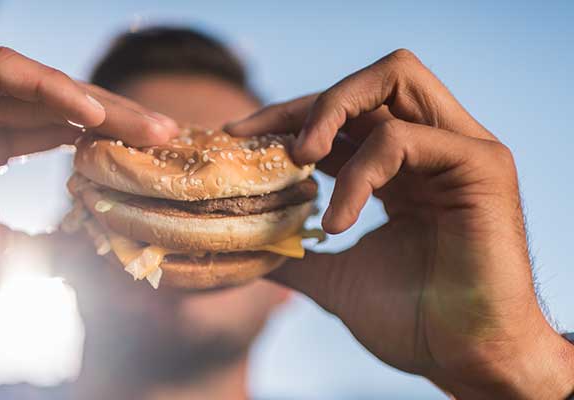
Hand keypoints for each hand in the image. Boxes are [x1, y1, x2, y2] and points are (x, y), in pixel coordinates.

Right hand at [0, 47, 177, 364]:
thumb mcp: (5, 256)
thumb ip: (52, 241)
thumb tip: (105, 246)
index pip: (56, 132)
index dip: (107, 142)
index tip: (157, 159)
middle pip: (54, 104)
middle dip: (114, 119)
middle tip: (167, 135)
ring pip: (33, 84)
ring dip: (93, 102)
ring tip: (143, 127)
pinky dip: (47, 87)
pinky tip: (90, 114)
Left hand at [227, 49, 573, 398]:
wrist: (466, 359)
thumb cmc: (414, 321)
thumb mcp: (337, 277)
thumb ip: (297, 254)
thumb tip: (246, 248)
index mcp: (403, 168)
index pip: (344, 116)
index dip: (289, 116)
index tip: (237, 137)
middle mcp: (433, 147)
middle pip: (371, 80)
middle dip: (310, 102)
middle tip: (268, 144)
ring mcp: (459, 150)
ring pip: (394, 79)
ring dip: (332, 111)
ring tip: (299, 161)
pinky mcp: (481, 165)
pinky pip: (402, 140)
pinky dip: (358, 175)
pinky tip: (337, 222)